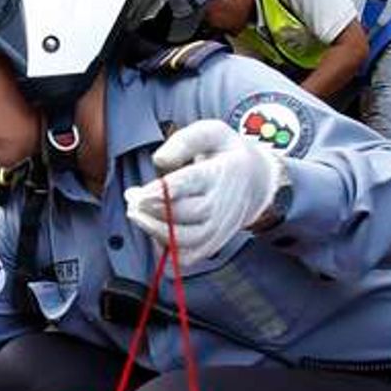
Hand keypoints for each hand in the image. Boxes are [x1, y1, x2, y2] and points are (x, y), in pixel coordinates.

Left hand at [124, 120, 282, 265]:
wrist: (258, 183)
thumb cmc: (227, 154)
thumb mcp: (212, 132)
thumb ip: (184, 141)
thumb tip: (159, 160)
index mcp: (218, 174)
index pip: (190, 185)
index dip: (163, 192)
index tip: (140, 194)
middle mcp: (220, 205)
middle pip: (182, 214)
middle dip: (151, 209)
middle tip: (132, 197)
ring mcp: (217, 228)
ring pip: (183, 240)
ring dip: (154, 230)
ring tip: (135, 213)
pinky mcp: (211, 244)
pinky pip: (186, 258)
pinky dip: (166, 252)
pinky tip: (152, 233)